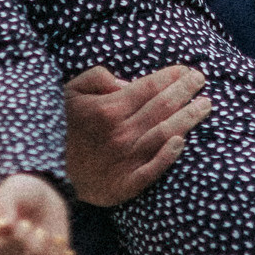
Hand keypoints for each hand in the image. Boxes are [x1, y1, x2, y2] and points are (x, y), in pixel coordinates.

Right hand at [64, 65, 208, 206]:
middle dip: (186, 90)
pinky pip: (154, 169)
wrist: (47, 172)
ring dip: (189, 117)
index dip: (171, 76)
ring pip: (166, 133)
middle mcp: (121, 132)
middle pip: (164, 107)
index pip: (150, 87)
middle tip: (201, 79)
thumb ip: (97, 78)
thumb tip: (126, 82)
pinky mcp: (126, 184)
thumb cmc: (60, 128)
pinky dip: (170, 155)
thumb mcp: (69, 93)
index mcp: (109, 109)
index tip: (186, 70)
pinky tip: (183, 142)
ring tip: (206, 105)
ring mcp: (126, 159)